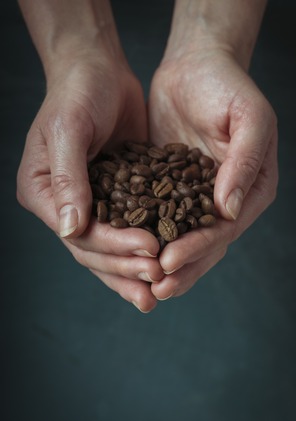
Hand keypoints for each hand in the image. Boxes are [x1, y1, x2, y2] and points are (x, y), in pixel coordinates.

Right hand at [17, 55, 162, 311]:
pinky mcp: (115, 197)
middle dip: (126, 266)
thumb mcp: (68, 130)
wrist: (98, 70)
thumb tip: (68, 228)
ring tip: (160, 289)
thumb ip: (68, 179)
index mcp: (42, 193)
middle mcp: (63, 206)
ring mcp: (90, 205)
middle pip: (94, 250)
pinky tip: (164, 264)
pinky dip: (144, 248)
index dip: (113, 246)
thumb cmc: (77, 92)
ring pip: (111, 249)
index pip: (78, 234)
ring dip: (134, 270)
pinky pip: (129, 229)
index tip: (149, 249)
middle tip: (159, 277)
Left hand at [148, 49, 277, 299]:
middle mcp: (226, 199)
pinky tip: (127, 250)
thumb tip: (229, 210)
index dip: (198, 249)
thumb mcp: (248, 118)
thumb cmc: (228, 85)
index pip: (225, 230)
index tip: (170, 262)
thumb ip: (243, 163)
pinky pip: (158, 217)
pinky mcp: (170, 188)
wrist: (196, 64)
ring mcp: (197, 196)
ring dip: (162, 262)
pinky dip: (145, 236)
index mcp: (251, 188)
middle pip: (204, 244)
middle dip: (181, 268)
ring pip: (181, 238)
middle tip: (154, 288)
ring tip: (141, 283)